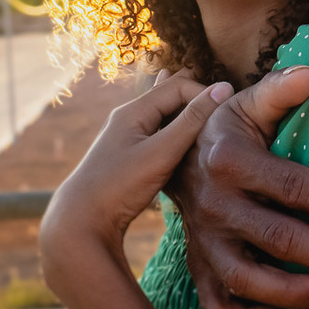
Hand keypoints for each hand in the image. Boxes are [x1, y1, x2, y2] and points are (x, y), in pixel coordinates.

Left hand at [40, 74, 229, 308]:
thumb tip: (224, 88)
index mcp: (134, 110)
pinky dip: (172, 124)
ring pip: (160, 111)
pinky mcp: (126, 154)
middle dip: (193, 91)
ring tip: (199, 95)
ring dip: (182, 106)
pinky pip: (155, 129)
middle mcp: (127, 116)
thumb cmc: (120, 185)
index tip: (229, 111)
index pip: (178, 86)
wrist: (80, 221)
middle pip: (167, 92)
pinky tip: (176, 127)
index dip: (205, 94)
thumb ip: (192, 121)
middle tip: (220, 92)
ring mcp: (125, 135)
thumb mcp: (161, 152)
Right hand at [167, 65, 308, 308]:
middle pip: (275, 236)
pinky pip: (217, 304)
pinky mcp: (198, 265)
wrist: (177, 156)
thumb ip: (279, 90)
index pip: (289, 185)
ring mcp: (203, 240)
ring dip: (291, 293)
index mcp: (229, 160)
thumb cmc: (231, 127)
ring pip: (245, 278)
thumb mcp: (250, 102)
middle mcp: (213, 204)